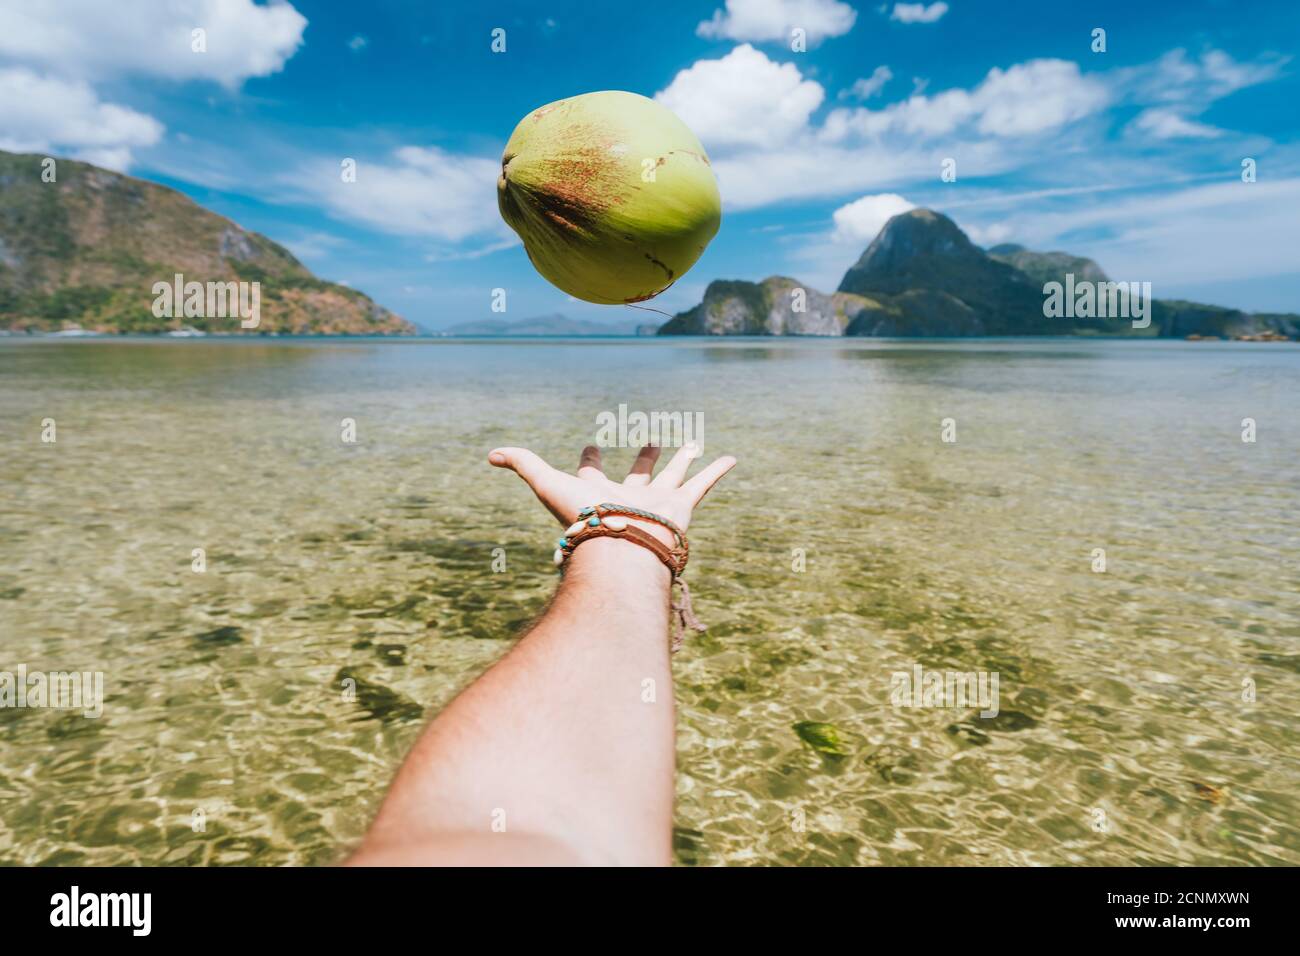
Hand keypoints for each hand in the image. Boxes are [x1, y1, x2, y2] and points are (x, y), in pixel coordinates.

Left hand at [487, 443, 736, 537]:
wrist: (620, 549)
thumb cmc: (583, 519)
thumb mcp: (547, 483)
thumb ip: (522, 464)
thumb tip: (490, 453)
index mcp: (599, 493)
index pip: (593, 472)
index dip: (591, 457)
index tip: (591, 445)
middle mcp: (629, 498)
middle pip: (638, 473)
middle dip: (644, 457)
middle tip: (649, 440)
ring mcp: (657, 503)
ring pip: (673, 476)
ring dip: (682, 459)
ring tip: (692, 443)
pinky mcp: (681, 506)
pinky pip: (703, 484)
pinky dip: (717, 471)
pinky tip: (730, 457)